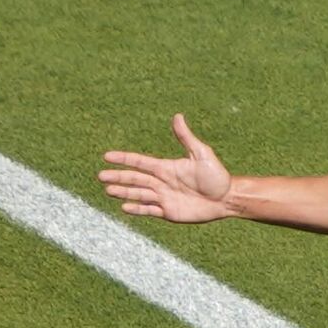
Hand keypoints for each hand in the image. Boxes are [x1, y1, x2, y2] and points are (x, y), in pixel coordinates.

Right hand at [98, 114, 232, 222]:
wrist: (227, 198)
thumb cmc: (216, 176)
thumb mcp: (201, 154)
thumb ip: (186, 138)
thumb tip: (178, 116)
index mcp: (166, 167)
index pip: (140, 162)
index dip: (123, 159)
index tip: (107, 156)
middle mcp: (161, 182)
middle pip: (135, 179)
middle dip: (118, 177)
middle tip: (101, 176)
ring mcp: (164, 197)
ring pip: (139, 194)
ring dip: (124, 192)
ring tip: (108, 191)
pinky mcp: (169, 212)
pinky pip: (149, 210)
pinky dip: (138, 209)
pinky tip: (125, 207)